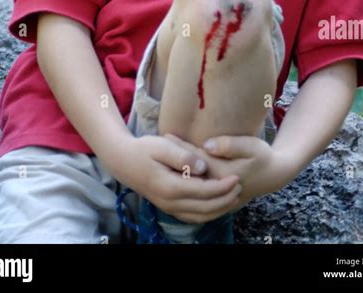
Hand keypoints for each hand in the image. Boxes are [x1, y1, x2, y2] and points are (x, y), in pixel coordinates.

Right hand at [121, 134, 241, 223]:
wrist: (123, 161)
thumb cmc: (143, 149)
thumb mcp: (162, 146)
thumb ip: (183, 156)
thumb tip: (203, 167)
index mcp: (170, 186)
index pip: (203, 192)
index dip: (222, 187)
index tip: (236, 177)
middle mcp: (169, 202)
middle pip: (205, 208)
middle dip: (225, 199)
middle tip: (239, 187)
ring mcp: (168, 207)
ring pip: (199, 216)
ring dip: (219, 209)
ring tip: (233, 196)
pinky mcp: (167, 207)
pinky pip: (191, 217)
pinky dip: (207, 213)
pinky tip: (216, 204)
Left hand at [164, 133, 293, 208]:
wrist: (274, 175)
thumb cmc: (262, 157)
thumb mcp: (250, 146)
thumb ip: (229, 144)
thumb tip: (206, 145)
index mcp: (223, 173)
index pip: (195, 159)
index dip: (181, 146)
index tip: (166, 135)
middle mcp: (217, 187)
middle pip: (189, 173)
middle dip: (174, 159)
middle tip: (159, 145)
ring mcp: (217, 196)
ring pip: (190, 186)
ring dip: (177, 173)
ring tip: (163, 159)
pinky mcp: (217, 200)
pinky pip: (196, 195)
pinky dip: (184, 186)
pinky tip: (176, 176)